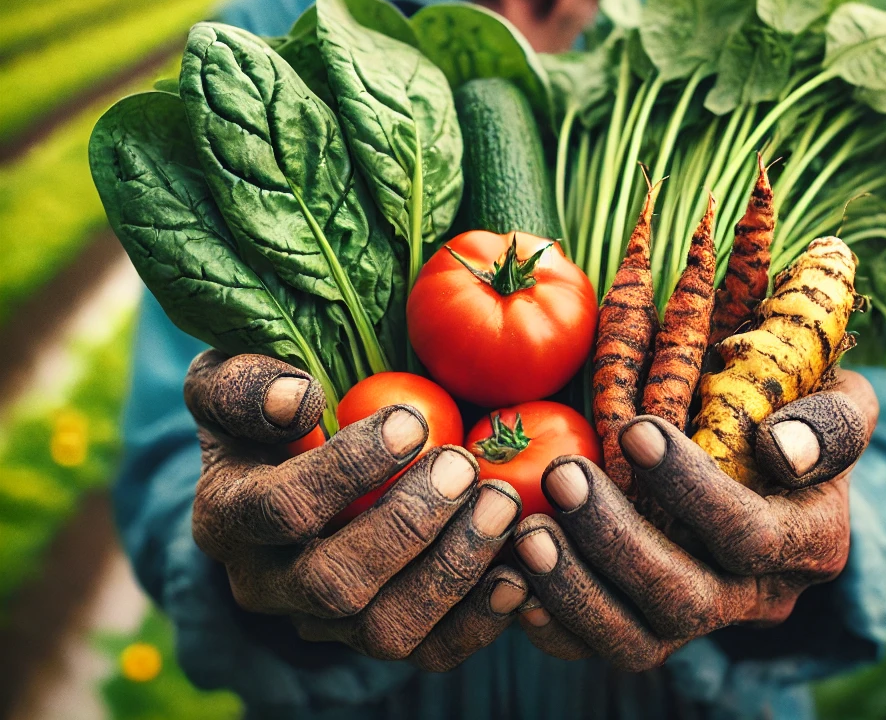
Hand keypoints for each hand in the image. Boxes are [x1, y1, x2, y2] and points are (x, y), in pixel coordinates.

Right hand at [184, 350, 527, 670]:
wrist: (285, 463)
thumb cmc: (265, 407)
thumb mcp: (232, 377)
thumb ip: (246, 382)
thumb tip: (297, 401)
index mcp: (228, 516)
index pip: (281, 510)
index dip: (349, 470)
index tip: (412, 421)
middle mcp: (266, 583)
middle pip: (335, 585)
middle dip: (410, 525)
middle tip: (464, 466)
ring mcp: (321, 620)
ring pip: (385, 630)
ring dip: (453, 569)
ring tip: (502, 505)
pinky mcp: (374, 632)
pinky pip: (428, 651)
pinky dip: (478, 619)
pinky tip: (516, 572)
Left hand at [511, 369, 877, 670]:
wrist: (768, 449)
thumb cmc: (797, 407)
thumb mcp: (839, 400)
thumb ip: (830, 421)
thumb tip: (781, 450)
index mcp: (808, 542)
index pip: (749, 535)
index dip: (692, 489)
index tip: (636, 428)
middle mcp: (756, 595)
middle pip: (687, 598)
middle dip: (619, 541)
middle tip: (563, 476)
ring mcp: (700, 616)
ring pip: (639, 638)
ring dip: (577, 589)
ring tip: (527, 532)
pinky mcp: (649, 621)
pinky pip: (598, 645)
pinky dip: (553, 621)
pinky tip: (510, 579)